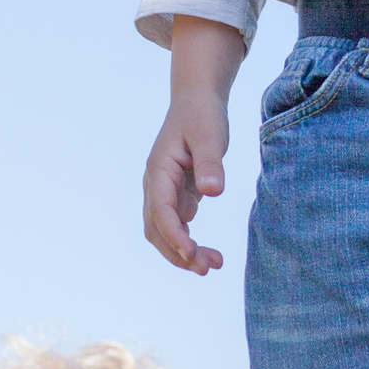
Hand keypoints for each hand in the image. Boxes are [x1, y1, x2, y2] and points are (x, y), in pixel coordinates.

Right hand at [142, 15, 245, 273]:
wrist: (197, 100)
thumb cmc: (202, 115)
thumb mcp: (210, 135)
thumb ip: (210, 163)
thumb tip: (213, 192)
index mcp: (159, 171)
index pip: (160, 211)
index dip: (174, 236)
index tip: (191, 254)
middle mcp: (156, 185)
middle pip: (157, 229)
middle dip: (178, 253)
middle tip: (207, 268)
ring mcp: (164, 191)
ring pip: (165, 231)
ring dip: (183, 252)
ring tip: (212, 265)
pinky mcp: (176, 194)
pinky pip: (177, 225)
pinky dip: (188, 242)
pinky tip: (208, 253)